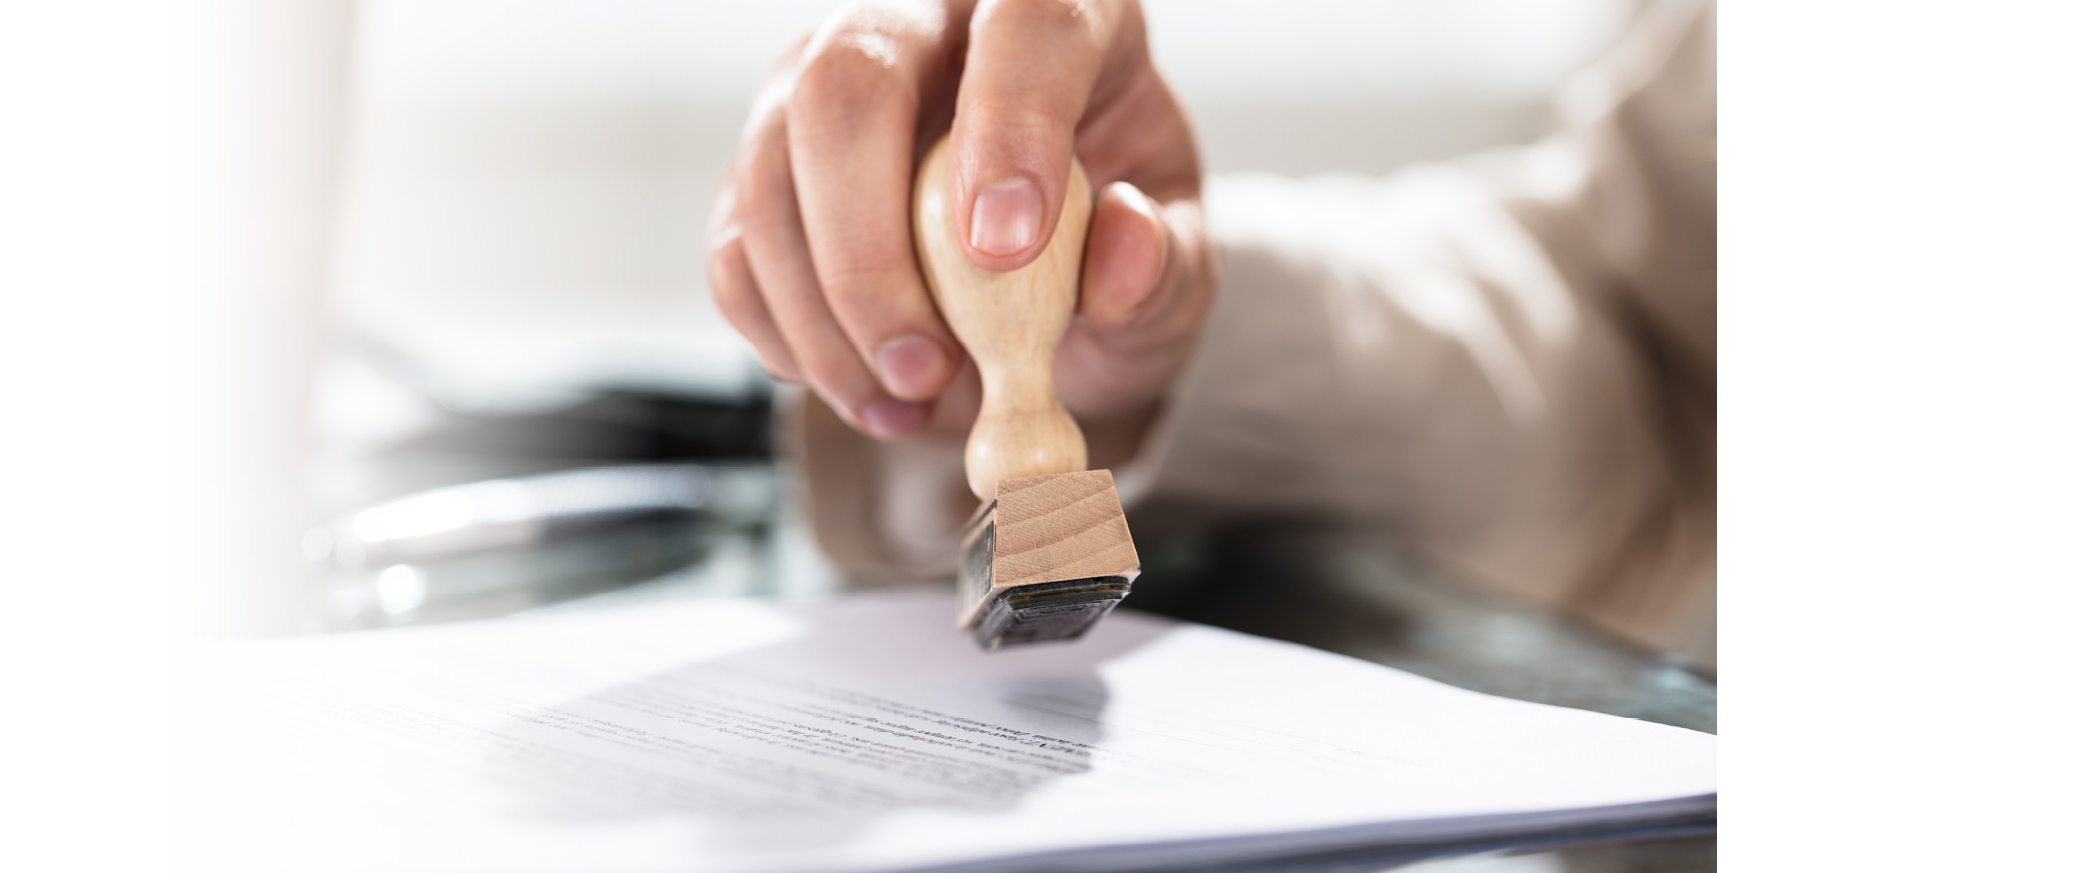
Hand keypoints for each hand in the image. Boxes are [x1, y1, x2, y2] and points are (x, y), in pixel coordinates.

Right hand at [707, 0, 1212, 453]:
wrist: (1048, 270)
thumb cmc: (1111, 236)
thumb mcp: (1177, 259)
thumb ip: (1163, 259)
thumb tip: (1125, 248)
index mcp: (1056, 11)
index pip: (1024, 26)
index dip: (1010, 128)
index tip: (1007, 249)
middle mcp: (923, 24)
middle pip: (848, 84)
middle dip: (872, 248)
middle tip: (926, 367)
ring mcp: (821, 82)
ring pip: (771, 171)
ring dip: (826, 315)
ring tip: (908, 400)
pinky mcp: (765, 163)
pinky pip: (737, 248)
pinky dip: (789, 339)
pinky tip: (862, 389)